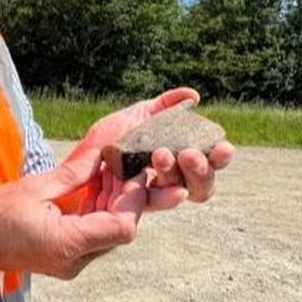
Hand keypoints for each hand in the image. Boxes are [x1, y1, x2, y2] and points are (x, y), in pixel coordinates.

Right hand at [0, 146, 148, 278]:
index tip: (131, 170)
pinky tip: (96, 185)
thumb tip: (103, 154)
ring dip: (114, 200)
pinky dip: (99, 209)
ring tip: (110, 169)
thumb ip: (75, 174)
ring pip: (110, 231)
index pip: (122, 227)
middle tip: (123, 163)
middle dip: (126, 195)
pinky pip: (94, 234)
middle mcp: (75, 260)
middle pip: (120, 229)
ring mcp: (72, 263)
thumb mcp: (36, 187)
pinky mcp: (68, 258)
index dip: (134, 199)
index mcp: (67, 244)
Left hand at [74, 87, 234, 210]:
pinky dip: (168, 197)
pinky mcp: (134, 205)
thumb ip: (165, 106)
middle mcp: (169, 178)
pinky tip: (176, 192)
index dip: (218, 156)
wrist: (77, 155)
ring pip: (183, 191)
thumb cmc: (107, 139)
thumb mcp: (137, 117)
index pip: (206, 159)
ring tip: (176, 156)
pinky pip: (156, 203)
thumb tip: (194, 96)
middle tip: (196, 154)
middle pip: (200, 179)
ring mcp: (153, 192)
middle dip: (204, 167)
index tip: (224, 147)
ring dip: (187, 176)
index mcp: (176, 157)